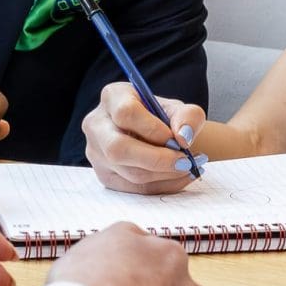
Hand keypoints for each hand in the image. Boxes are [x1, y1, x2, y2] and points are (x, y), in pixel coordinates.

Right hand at [82, 82, 207, 193]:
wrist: (160, 137)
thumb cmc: (165, 119)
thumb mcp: (181, 110)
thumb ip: (188, 117)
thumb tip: (183, 137)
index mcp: (112, 97)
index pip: (125, 113)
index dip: (153, 129)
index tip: (177, 139)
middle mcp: (96, 125)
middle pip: (118, 148)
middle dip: (157, 159)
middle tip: (186, 161)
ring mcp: (96, 153)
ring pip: (129, 172)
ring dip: (164, 174)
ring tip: (188, 167)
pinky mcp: (105, 176)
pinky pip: (134, 188)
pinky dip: (163, 185)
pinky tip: (180, 176)